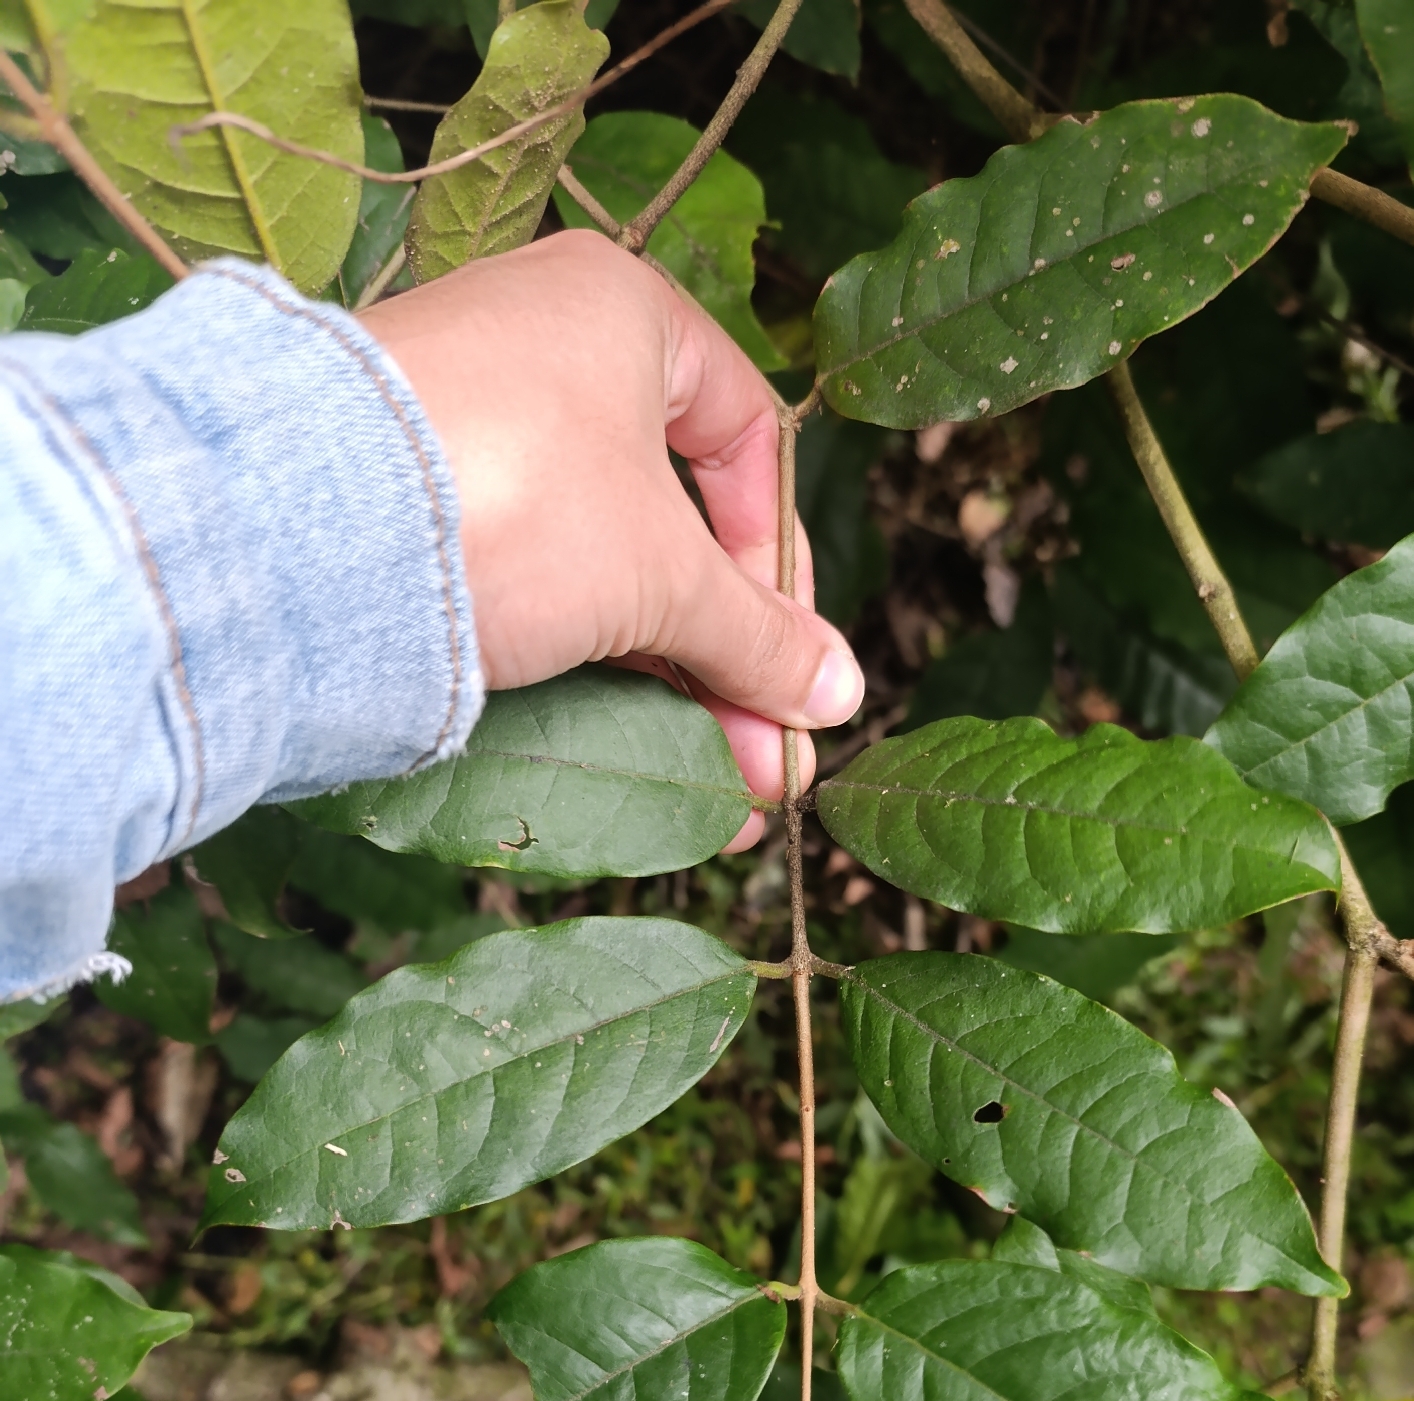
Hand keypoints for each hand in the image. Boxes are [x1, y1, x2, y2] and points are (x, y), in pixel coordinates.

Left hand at [361, 231, 864, 849]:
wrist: (295, 530)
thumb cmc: (513, 496)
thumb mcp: (663, 575)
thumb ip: (755, 635)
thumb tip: (834, 692)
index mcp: (620, 312)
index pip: (746, 437)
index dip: (777, 560)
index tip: (792, 658)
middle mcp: (541, 355)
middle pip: (672, 526)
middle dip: (729, 659)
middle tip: (768, 760)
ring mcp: (468, 433)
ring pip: (600, 569)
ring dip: (669, 686)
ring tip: (714, 790)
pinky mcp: (409, 511)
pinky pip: (526, 589)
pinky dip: (586, 670)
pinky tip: (630, 753)